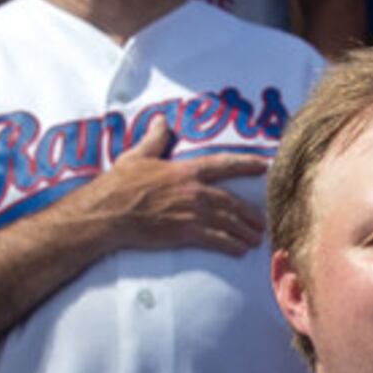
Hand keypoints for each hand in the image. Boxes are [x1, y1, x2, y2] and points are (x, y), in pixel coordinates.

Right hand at [89, 117, 267, 255]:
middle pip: (232, 201)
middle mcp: (194, 191)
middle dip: (249, 213)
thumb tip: (160, 121)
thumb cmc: (118, 185)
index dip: (246, 163)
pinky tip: (239, 250)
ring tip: (255, 239)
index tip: (264, 165)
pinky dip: (231, 245)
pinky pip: (216, 240)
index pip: (223, 164)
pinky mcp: (185, 233)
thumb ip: (154, 139)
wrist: (108, 213)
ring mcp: (191, 213)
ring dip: (244, 231)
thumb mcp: (137, 156)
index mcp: (185, 171)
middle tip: (260, 221)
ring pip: (228, 222)